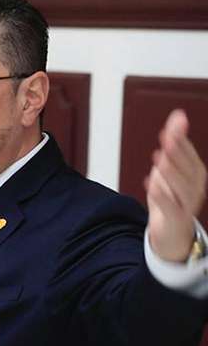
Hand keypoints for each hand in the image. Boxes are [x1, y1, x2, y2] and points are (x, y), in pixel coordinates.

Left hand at [145, 109, 206, 261]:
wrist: (172, 231)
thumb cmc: (171, 196)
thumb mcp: (170, 167)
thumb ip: (174, 143)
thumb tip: (179, 115)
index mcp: (196, 172)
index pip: (189, 154)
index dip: (180, 141)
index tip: (171, 128)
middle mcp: (196, 187)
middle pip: (187, 168)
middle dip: (177, 153)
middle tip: (166, 138)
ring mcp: (188, 203)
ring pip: (181, 187)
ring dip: (170, 172)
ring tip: (159, 159)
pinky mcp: (176, 217)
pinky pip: (170, 205)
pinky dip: (161, 194)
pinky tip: (150, 183)